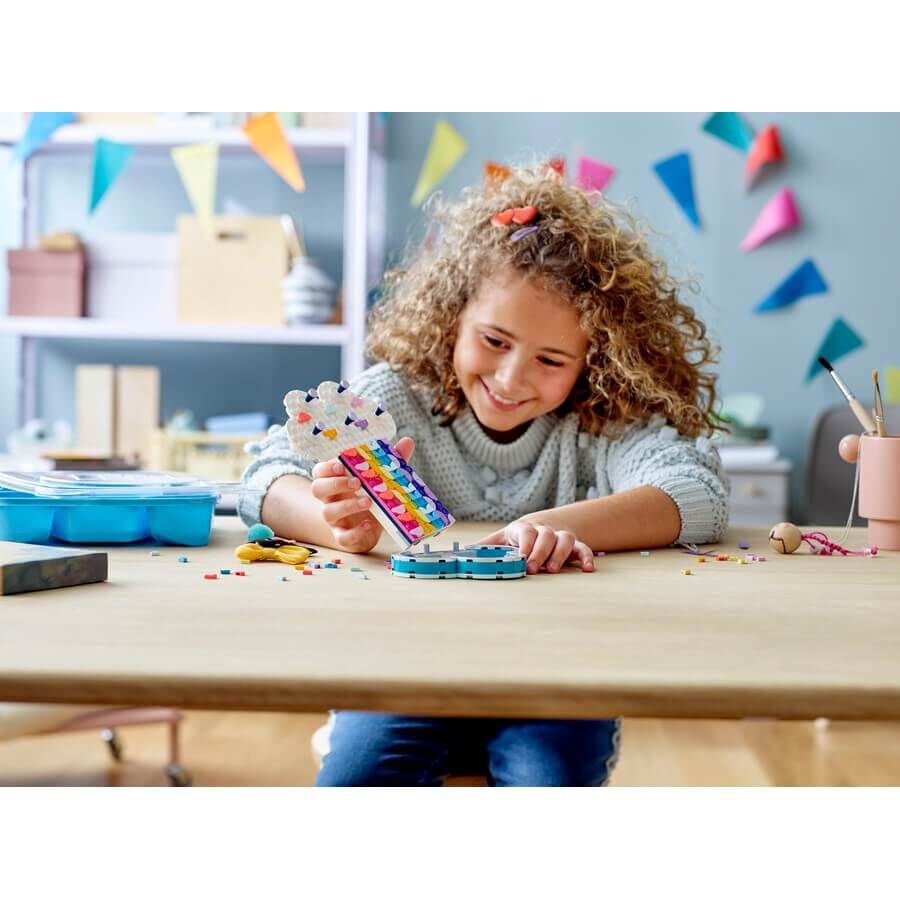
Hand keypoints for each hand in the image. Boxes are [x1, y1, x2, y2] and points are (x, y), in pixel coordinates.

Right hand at [310, 437, 414, 553]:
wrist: (371, 525)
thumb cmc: (371, 494)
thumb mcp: (380, 477)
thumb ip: (389, 461)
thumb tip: (407, 441)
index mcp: (335, 480)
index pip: (319, 471)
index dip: (326, 468)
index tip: (341, 465)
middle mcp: (330, 498)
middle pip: (317, 489)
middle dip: (334, 484)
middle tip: (357, 482)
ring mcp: (335, 519)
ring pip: (328, 513)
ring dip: (347, 506)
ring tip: (368, 501)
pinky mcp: (343, 536)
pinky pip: (342, 537)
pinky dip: (355, 532)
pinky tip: (369, 525)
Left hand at [478, 519, 594, 574]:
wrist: (544, 525)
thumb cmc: (517, 538)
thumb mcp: (500, 539)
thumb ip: (482, 547)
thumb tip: (457, 553)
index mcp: (524, 529)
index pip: (526, 531)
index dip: (525, 543)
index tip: (521, 558)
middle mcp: (544, 531)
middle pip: (546, 535)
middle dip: (540, 552)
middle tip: (532, 568)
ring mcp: (560, 537)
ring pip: (565, 540)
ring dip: (560, 554)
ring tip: (552, 570)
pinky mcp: (574, 546)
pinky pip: (583, 549)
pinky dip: (587, 557)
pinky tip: (587, 570)